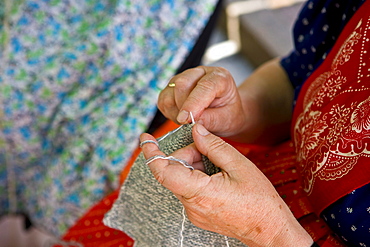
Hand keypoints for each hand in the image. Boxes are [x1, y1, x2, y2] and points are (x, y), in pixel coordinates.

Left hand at [140, 124, 312, 246]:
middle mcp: (191, 206)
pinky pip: (189, 189)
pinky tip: (216, 174)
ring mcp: (193, 212)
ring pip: (182, 180)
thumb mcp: (239, 166)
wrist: (268, 229)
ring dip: (194, 165)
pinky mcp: (198, 214)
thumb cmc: (259, 200)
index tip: (146, 138)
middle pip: (175, 171)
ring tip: (217, 164)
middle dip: (187, 154)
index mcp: (200, 192)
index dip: (151, 153)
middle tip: (207, 147)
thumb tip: (196, 130)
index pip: (164, 171)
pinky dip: (197, 176)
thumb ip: (213, 146)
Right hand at [158, 66, 247, 137]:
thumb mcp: (227, 120)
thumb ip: (211, 120)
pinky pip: (163, 99)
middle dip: (182, 107)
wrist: (225, 114)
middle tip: (189, 124)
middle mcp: (201, 73)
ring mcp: (184, 78)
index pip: (204, 86)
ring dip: (175, 111)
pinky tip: (180, 117)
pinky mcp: (172, 87)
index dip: (193, 103)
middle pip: (182, 84)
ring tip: (188, 121)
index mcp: (220, 77)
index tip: (186, 120)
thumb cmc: (228, 115)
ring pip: (170, 91)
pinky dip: (169, 111)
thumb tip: (192, 122)